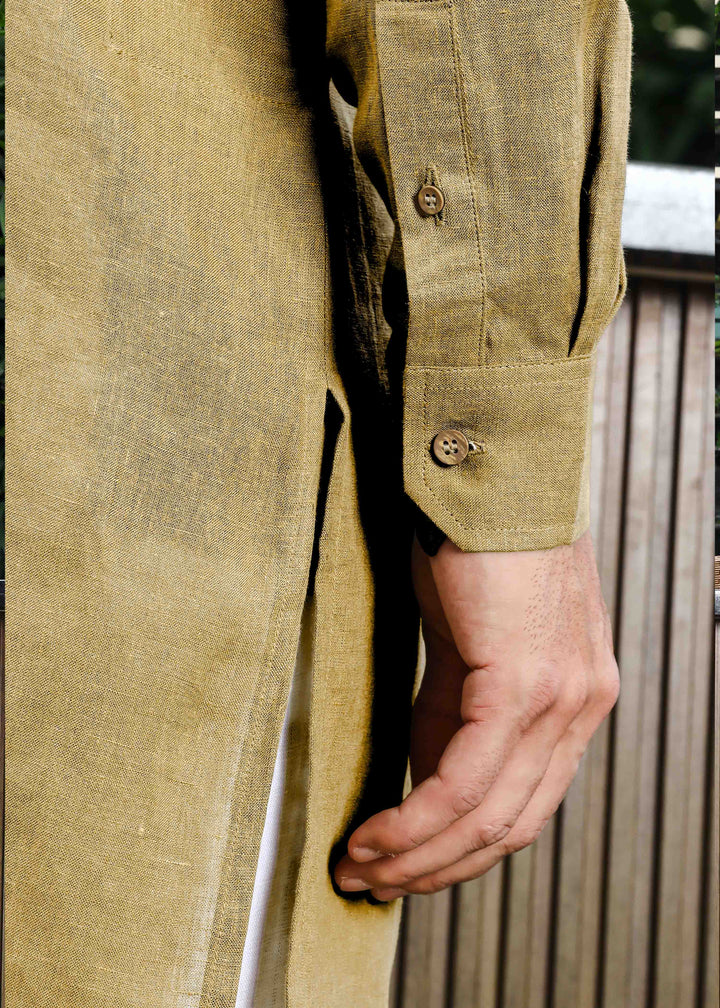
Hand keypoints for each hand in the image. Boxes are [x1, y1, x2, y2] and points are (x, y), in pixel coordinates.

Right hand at [334, 529, 618, 899]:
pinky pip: (465, 780)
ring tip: (361, 869)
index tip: (408, 867)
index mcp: (577, 695)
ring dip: (417, 856)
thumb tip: (425, 771)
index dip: (463, 850)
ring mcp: (562, 696)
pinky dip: (415, 821)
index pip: (527, 803)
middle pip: (512, 825)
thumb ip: (456, 708)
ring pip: (488, 816)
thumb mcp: (469, 640)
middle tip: (375, 884)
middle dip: (436, 869)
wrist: (492, 471)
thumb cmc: (476, 541)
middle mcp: (582, 703)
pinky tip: (376, 836)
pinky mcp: (523, 681)